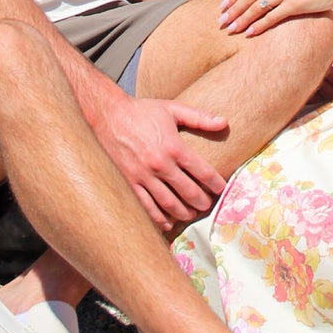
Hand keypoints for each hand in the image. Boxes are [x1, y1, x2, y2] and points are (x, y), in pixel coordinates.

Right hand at [96, 94, 229, 232]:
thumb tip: (224, 122)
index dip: (215, 183)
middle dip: (202, 201)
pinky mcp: (129, 182)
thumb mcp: (172, 109)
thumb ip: (199, 117)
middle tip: (208, 205)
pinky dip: (158, 218)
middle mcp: (160, 164)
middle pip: (188, 192)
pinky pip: (146, 206)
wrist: (108, 115)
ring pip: (169, 203)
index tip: (221, 188)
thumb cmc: (142, 111)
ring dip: (184, 213)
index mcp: (173, 147)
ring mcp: (143, 176)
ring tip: (192, 214)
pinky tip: (167, 223)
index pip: (202, 171)